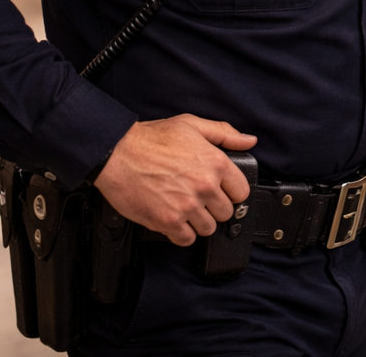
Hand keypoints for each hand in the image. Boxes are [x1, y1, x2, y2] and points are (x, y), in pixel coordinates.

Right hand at [92, 115, 257, 246]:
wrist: (116, 153)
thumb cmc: (151, 139)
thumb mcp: (192, 124)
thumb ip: (224, 133)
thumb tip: (249, 141)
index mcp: (215, 163)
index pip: (241, 192)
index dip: (231, 192)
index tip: (222, 192)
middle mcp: (205, 186)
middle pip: (226, 212)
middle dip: (214, 208)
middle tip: (199, 199)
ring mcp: (187, 206)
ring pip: (208, 228)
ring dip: (199, 222)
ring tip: (185, 209)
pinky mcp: (168, 221)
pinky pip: (186, 239)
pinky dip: (182, 233)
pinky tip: (175, 220)